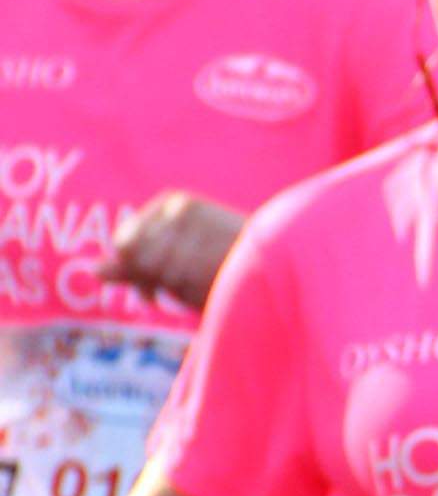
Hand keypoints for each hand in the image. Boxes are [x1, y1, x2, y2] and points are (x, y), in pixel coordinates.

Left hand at [100, 193, 241, 313]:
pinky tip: (212, 282)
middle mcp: (180, 206)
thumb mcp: (174, 267)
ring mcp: (195, 220)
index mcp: (173, 204)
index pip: (125, 242)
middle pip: (136, 256)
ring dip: (176, 286)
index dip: (134, 271)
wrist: (286, 264)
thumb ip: (133, 269)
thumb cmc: (229, 268)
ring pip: (156, 267)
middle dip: (154, 280)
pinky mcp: (214, 252)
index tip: (154, 291)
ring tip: (205, 282)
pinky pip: (178, 274)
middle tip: (183, 289)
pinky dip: (189, 288)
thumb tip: (92, 270)